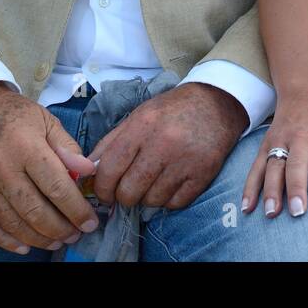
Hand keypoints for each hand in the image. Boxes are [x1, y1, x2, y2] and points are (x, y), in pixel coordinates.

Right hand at [0, 82, 99, 254]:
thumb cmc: (12, 113)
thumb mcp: (45, 120)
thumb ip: (67, 146)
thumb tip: (89, 170)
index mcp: (26, 148)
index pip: (57, 187)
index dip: (77, 210)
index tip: (90, 222)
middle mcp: (3, 169)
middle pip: (35, 211)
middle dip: (60, 229)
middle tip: (76, 235)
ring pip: (13, 223)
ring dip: (38, 238)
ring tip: (57, 242)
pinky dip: (6, 241)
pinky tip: (24, 246)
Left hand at [88, 82, 246, 208]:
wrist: (218, 103)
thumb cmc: (172, 110)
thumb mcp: (139, 116)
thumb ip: (112, 142)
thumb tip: (89, 172)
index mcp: (142, 126)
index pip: (110, 168)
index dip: (101, 188)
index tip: (103, 194)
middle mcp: (163, 144)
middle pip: (129, 191)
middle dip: (124, 197)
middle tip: (128, 191)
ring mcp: (185, 161)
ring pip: (152, 201)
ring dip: (148, 198)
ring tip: (153, 183)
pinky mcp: (204, 174)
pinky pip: (175, 204)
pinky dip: (169, 200)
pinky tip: (171, 184)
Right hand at [241, 93, 307, 218]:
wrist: (303, 101)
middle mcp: (302, 138)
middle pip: (297, 163)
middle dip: (297, 188)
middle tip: (299, 212)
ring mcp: (280, 142)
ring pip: (273, 166)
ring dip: (271, 190)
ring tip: (272, 214)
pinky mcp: (264, 146)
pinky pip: (255, 168)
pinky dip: (249, 188)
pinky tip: (247, 208)